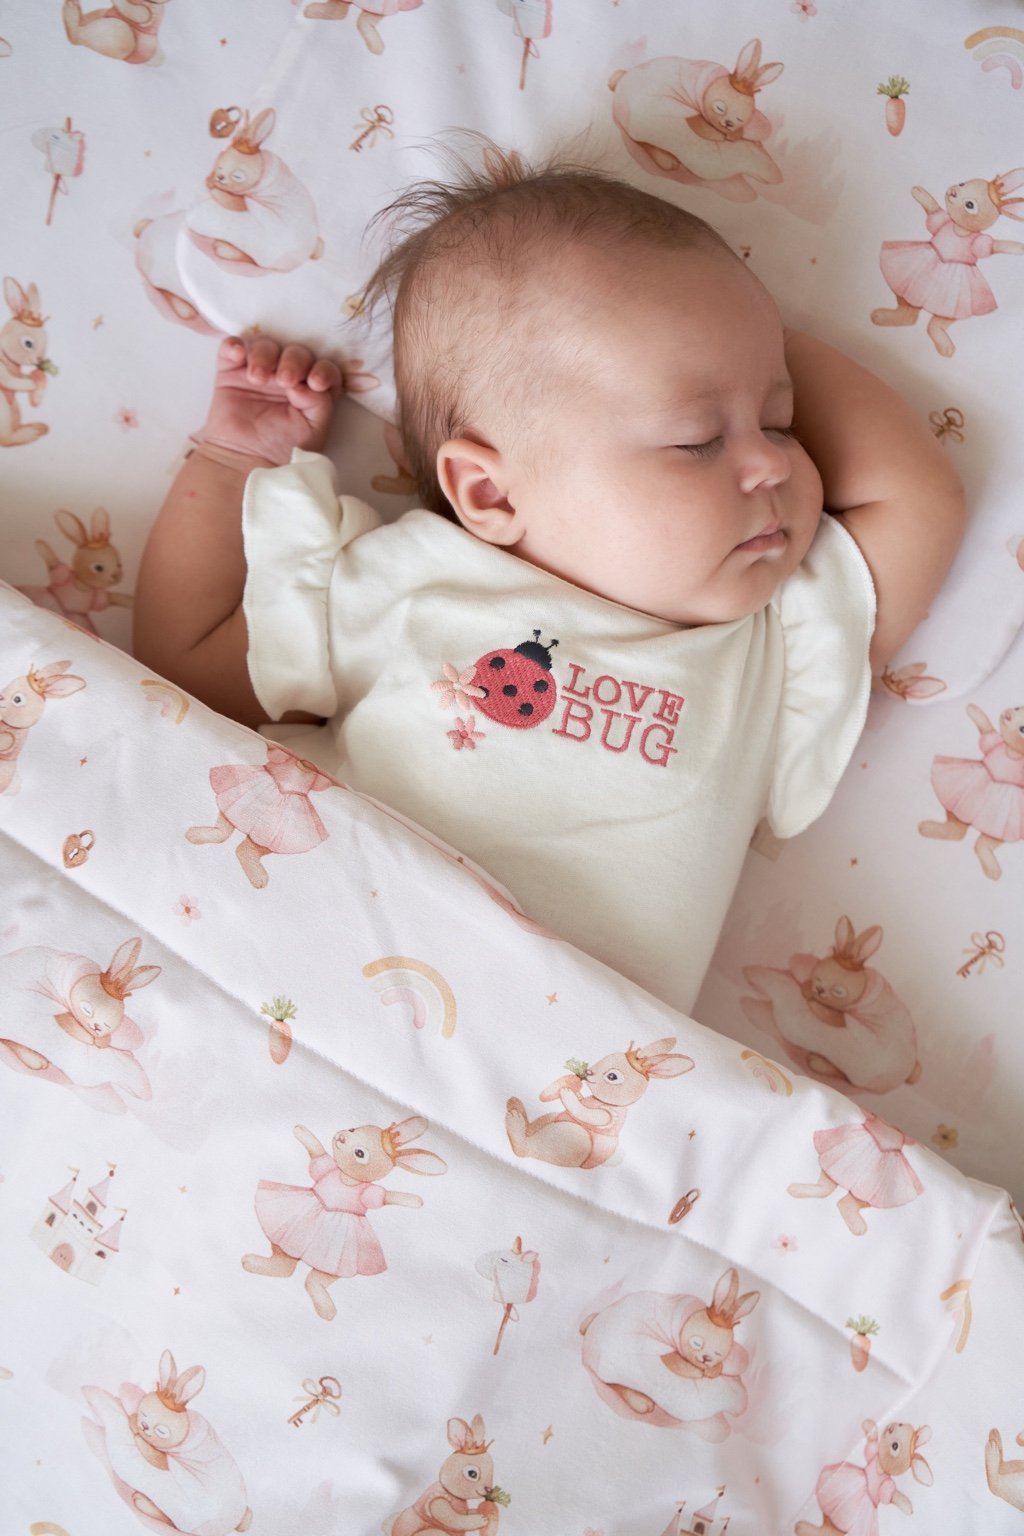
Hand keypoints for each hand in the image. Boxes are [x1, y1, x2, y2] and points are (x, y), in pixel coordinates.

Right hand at [199, 335, 341, 465]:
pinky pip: (231, 348)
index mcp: (310, 391)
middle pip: (296, 352)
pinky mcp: (231, 373)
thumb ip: (320, 403)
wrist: (245, 462)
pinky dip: (234, 346)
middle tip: (285, 381)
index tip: (315, 383)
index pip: (324, 368)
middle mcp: (286, 378)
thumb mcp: (314, 430)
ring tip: (257, 379)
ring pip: (266, 345)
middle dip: (293, 362)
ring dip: (264, 355)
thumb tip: (306, 383)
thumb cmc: (282, 450)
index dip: (323, 370)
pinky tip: (237, 356)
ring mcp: (259, 373)